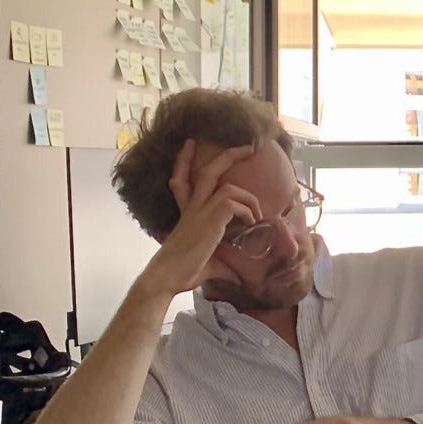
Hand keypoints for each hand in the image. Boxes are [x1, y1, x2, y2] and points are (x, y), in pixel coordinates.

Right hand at [139, 141, 261, 300]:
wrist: (166, 278)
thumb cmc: (182, 273)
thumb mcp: (208, 266)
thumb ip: (223, 267)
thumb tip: (238, 280)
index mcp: (187, 213)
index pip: (180, 181)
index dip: (184, 161)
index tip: (190, 144)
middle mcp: (192, 208)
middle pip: (206, 172)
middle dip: (228, 155)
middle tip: (247, 146)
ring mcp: (200, 212)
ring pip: (227, 186)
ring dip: (247, 197)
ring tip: (256, 213)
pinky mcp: (209, 220)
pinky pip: (233, 203)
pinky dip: (247, 210)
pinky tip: (251, 223)